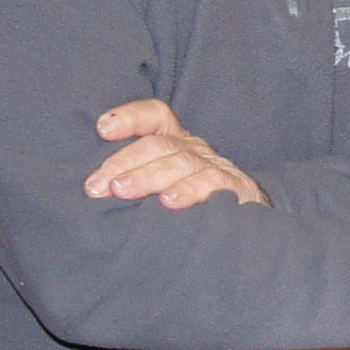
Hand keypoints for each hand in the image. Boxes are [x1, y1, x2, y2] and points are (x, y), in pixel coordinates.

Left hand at [85, 98, 266, 209]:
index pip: (156, 117)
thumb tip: (95, 190)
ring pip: (179, 163)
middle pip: (158, 145)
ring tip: (122, 190)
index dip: (130, 117)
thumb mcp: (164, 191)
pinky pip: (211, 183)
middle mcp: (196, 150)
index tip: (102, 129)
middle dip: (123, 162)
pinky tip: (169, 201)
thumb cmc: (196, 211)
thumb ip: (137, 183)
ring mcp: (217, 168)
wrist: (254, 233)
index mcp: (178, 145)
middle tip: (97, 186)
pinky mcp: (237, 188)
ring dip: (147, 176)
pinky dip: (189, 190)